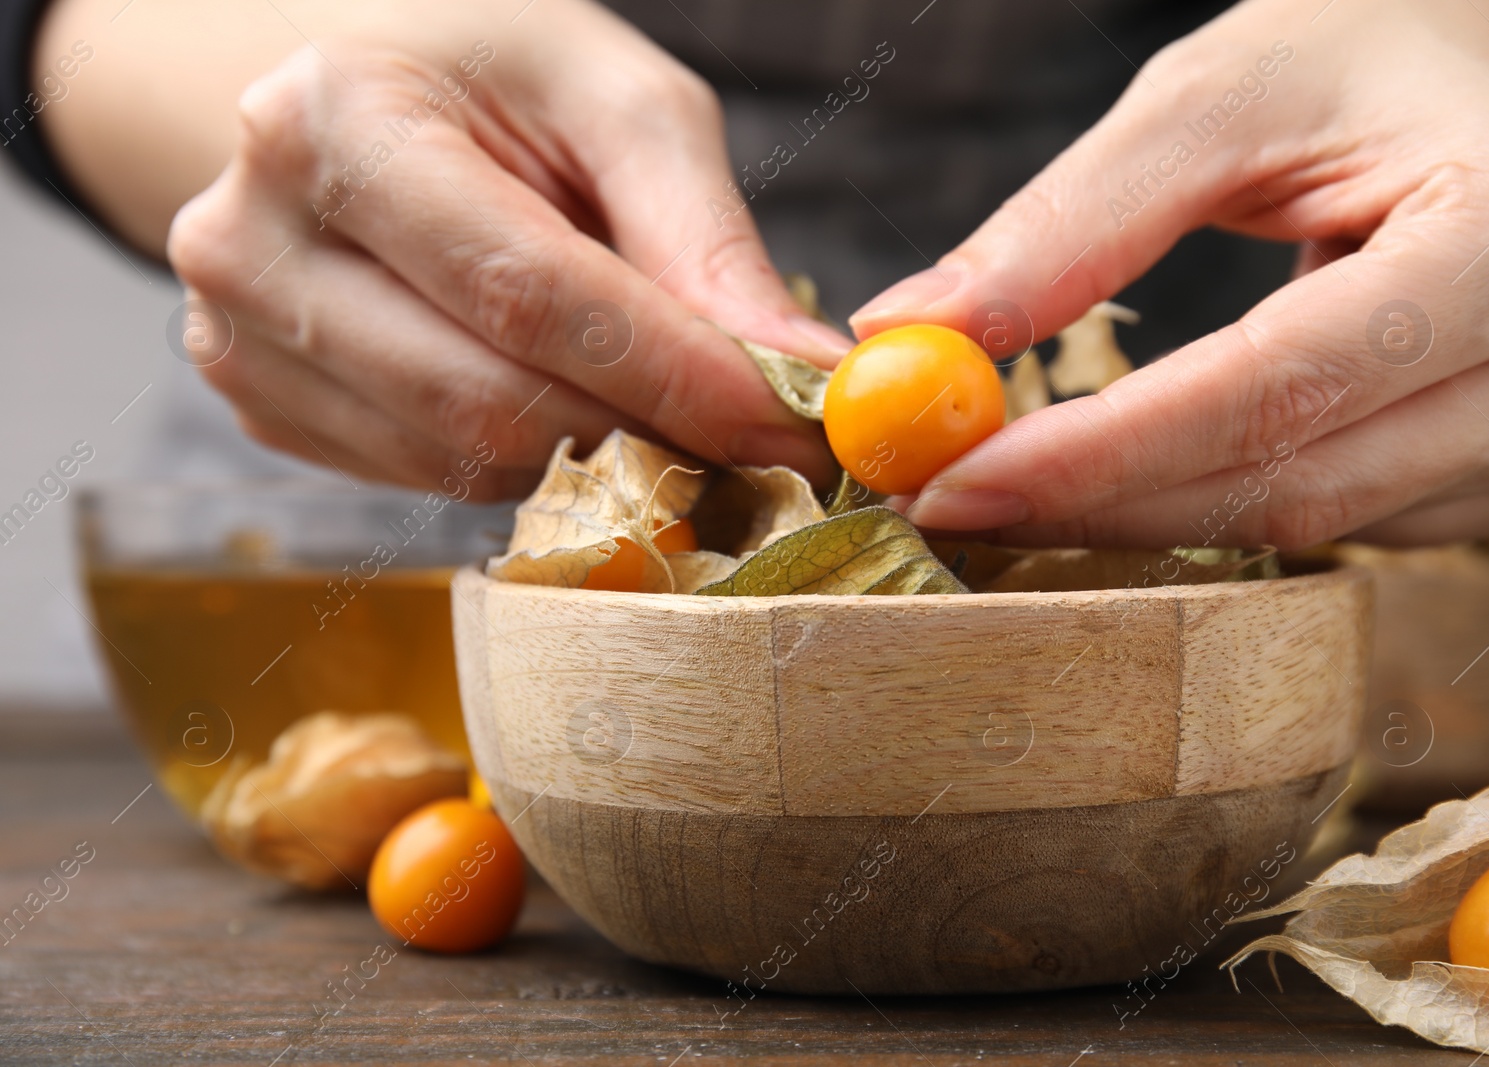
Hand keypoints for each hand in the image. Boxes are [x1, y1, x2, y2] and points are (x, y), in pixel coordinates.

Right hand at [159, 0, 848, 494]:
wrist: (358, 102)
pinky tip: (568, 403)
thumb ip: (703, 237)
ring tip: (669, 410)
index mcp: (336, 120)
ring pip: (463, 463)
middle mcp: (253, 240)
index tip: (788, 424)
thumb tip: (799, 375)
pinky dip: (530, 463)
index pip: (526, 291)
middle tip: (758, 441)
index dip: (673, 374)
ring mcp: (242, 341)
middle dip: (650, 434)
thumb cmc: (491, 82)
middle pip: (487, 401)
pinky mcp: (266, 411)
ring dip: (597, 459)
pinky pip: (432, 480)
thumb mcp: (615, 104)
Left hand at [849, 0, 1488, 547]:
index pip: (1275, 388)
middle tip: (953, 498)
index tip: (953, 478)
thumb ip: (1071, 223)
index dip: (1099, 452)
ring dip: (1156, 515)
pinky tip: (1159, 466)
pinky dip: (1237, 502)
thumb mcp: (1220, 99)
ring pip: (1319, 524)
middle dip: (1101, 505)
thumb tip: (911, 333)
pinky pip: (1359, 523)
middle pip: (1294, 487)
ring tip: (1030, 476)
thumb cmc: (1374, 56)